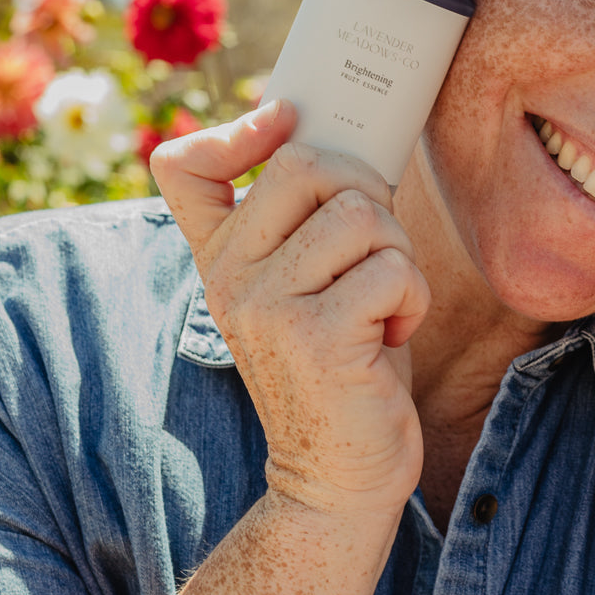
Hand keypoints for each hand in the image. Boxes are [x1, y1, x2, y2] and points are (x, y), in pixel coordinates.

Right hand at [151, 100, 429, 519]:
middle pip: (305, 165)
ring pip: (360, 214)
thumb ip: (309, 224)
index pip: (183, 166)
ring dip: (398, 253)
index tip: (288, 121)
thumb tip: (357, 141)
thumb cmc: (341, 366)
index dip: (237, 129)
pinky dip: (411, 297)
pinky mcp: (316, 337)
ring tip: (386, 302)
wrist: (337, 474)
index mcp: (221, 257)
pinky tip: (393, 335)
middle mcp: (229, 277)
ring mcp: (266, 306)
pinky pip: (390, 269)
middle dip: (365, 194)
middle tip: (374, 251)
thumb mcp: (307, 287)